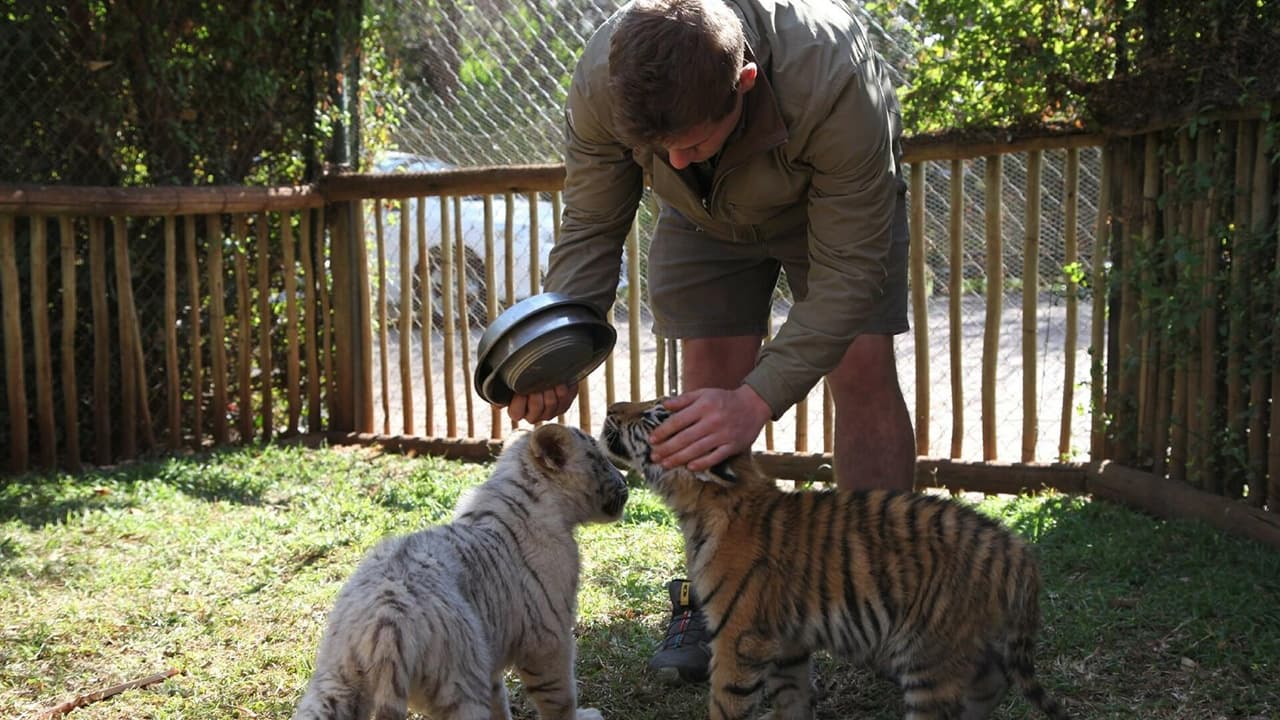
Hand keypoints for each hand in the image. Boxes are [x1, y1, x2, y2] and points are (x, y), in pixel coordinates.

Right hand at [505, 382, 578, 423]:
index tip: (520, 388)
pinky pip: (565, 400)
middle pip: (537, 406)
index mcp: (517, 411)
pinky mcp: (563, 406)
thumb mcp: (506, 381)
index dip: (518, 401)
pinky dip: (564, 387)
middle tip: (537, 379)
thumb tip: (499, 405)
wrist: (540, 370)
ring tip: (549, 377)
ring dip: (550, 388)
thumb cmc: (519, 376)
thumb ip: (500, 391)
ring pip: (552, 403)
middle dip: (537, 391)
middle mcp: (533, 416)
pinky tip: (560, 379)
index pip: (516, 413)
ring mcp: (549, 412)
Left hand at [649, 386, 770, 470]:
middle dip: (667, 449)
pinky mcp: (732, 446)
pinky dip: (702, 463)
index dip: (663, 431)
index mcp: (704, 406)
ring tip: (665, 464)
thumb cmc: (724, 399)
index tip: (651, 439)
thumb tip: (664, 406)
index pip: (678, 421)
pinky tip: (690, 468)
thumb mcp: (704, 394)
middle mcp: (712, 421)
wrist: (754, 405)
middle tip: (654, 456)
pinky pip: (715, 457)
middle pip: (685, 438)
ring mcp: (723, 435)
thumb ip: (683, 400)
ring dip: (679, 458)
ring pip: (697, 449)